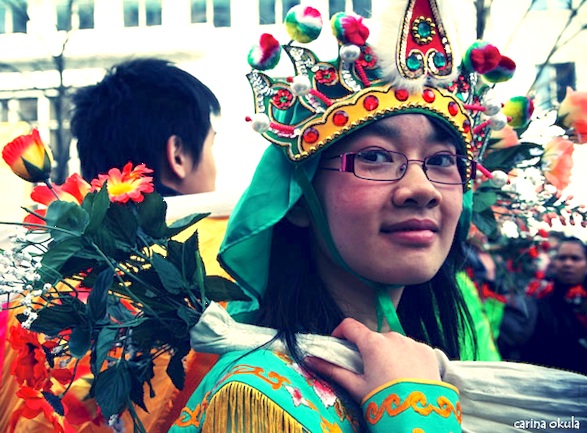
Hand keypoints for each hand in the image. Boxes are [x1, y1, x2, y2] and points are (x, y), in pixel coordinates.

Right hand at [305, 317, 440, 401]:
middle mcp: (392, 337)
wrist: (420, 414)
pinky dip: (405, 358)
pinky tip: (406, 377)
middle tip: (367, 372)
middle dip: (367, 349)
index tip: (339, 344)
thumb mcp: (356, 387)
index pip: (350, 325)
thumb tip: (310, 360)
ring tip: (389, 377)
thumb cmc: (385, 400)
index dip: (340, 333)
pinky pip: (411, 349)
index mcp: (372, 343)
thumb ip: (332, 370)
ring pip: (392, 342)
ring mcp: (411, 342)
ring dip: (387, 353)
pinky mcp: (426, 351)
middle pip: (372, 337)